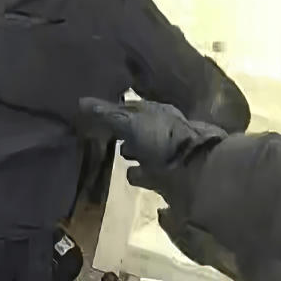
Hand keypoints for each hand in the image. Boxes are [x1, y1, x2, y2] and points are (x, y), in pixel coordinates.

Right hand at [78, 97, 225, 167]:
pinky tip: (131, 178)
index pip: (130, 108)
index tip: (93, 115)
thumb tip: (79, 101)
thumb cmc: (165, 142)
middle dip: (124, 134)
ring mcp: (169, 157)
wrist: (200, 176)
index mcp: (157, 113)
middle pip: (138, 131)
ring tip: (115, 161)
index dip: (112, 111)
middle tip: (102, 137)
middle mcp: (164, 132)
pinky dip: (141, 176)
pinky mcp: (170, 180)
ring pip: (145, 154)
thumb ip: (106, 115)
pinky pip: (149, 175)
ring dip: (134, 157)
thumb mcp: (130, 124)